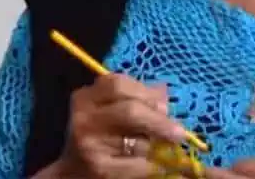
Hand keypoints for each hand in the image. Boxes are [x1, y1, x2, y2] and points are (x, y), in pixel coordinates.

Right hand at [52, 74, 191, 177]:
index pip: (118, 84)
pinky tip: (160, 165)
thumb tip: (165, 95)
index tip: (165, 106)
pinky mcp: (100, 169)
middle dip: (159, 121)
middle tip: (180, 133)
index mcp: (86, 98)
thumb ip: (136, 98)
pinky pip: (138, 164)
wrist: (74, 173)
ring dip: (157, 145)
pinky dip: (154, 164)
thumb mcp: (110, 110)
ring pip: (138, 140)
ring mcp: (90, 145)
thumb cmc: (100, 135)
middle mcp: (84, 119)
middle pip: (130, 110)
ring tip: (164, 147)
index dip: (146, 93)